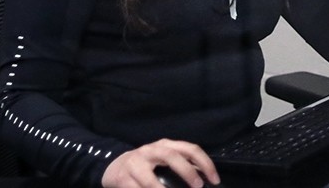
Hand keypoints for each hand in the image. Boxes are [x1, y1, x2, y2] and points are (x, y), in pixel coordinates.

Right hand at [101, 138, 218, 187]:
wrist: (114, 167)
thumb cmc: (146, 165)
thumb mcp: (164, 160)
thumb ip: (182, 165)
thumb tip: (206, 178)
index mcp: (165, 145)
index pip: (190, 149)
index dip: (205, 163)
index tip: (214, 180)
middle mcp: (150, 150)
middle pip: (171, 156)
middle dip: (187, 172)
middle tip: (198, 186)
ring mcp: (134, 164)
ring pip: (150, 180)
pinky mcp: (122, 179)